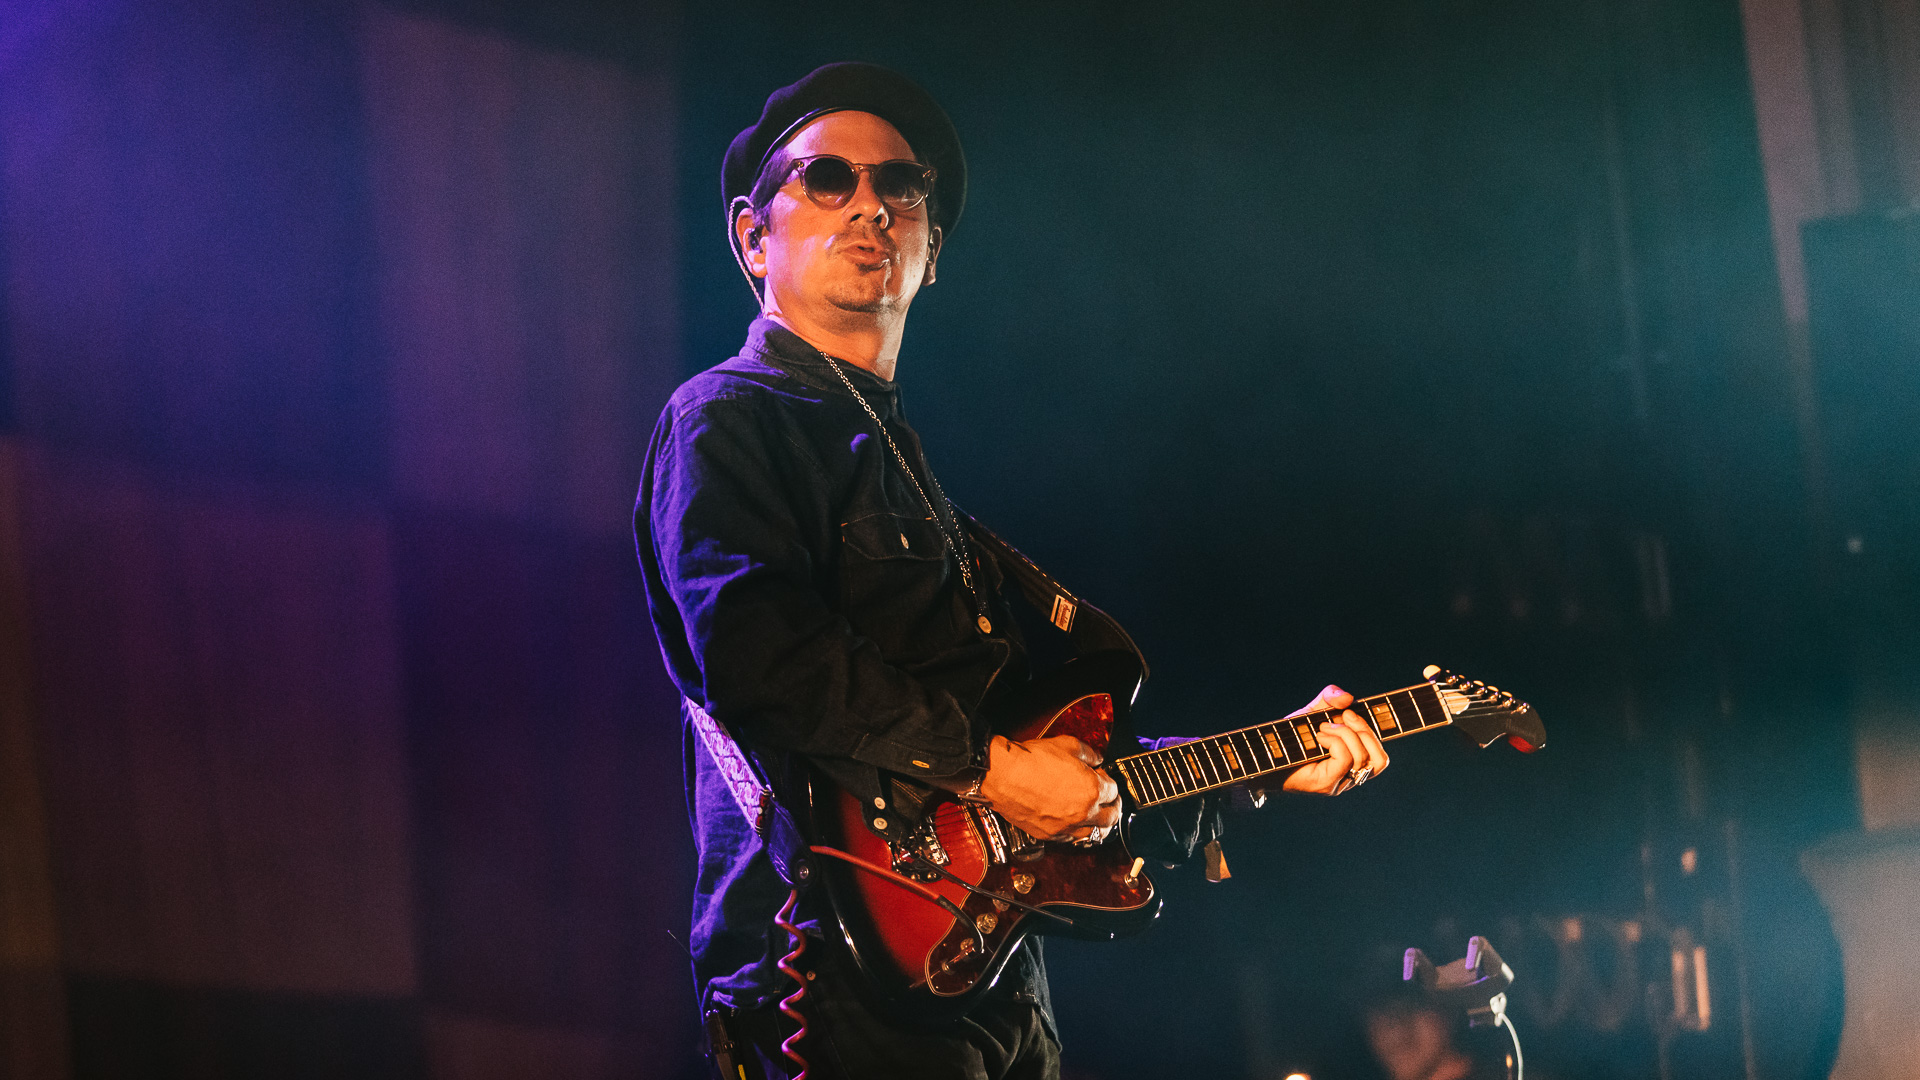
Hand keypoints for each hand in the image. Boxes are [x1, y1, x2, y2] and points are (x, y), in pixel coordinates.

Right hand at [977, 733, 1120, 842]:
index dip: (1108, 781)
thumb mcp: (1065, 744)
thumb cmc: (1030, 760)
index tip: (1102, 777)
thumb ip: (1087, 753)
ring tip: (1096, 817)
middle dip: (1112, 807)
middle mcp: (1082, 812)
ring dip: (1098, 824)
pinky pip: (1071, 838)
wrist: (1002, 775)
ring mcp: (1066, 826)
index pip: (1113, 791)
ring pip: (1093, 833)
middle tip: (1109, 801)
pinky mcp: (1049, 834)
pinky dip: (1076, 831)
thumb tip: (1096, 758)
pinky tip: (1074, 823)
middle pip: (1110, 817)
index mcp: (1091, 789)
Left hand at [1280, 684, 1389, 795]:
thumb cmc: (1290, 737)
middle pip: (1379, 758)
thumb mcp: (1313, 712)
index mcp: (1354, 765)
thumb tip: (1348, 697)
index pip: (1381, 758)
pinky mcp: (1327, 784)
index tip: (1349, 712)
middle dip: (1362, 729)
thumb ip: (1330, 699)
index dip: (1372, 731)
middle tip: (1340, 717)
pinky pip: (1345, 759)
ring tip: (1323, 727)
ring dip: (1345, 734)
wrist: (1264, 755)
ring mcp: (1340, 783)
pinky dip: (1334, 741)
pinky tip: (1318, 736)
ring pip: (1363, 757)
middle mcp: (1351, 778)